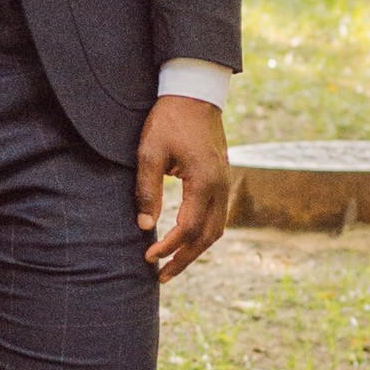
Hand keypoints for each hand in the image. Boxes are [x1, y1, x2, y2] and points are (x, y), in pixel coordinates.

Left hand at [137, 95, 229, 282]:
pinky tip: (186, 241)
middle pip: (207, 236)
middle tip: (161, 276)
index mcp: (204, 181)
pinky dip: (203, 234)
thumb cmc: (168, 120)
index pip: (188, 228)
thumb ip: (147, 190)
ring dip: (195, 250)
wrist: (194, 93)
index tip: (148, 258)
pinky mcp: (222, 179)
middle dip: (184, 259)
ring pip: (216, 229)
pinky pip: (218, 216)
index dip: (169, 248)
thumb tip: (144, 226)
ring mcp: (225, 183)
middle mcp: (221, 186)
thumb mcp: (149, 152)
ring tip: (172, 264)